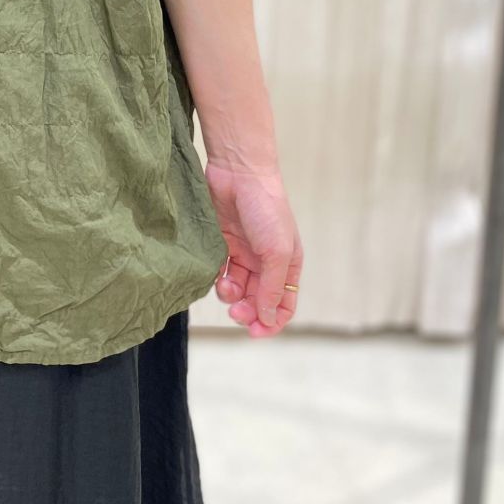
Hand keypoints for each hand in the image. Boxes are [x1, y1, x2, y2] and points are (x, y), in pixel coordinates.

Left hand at [204, 157, 302, 336]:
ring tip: (225, 286)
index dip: (271, 322)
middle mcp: (266, 261)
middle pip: (257, 300)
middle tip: (235, 313)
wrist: (238, 172)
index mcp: (287, 265)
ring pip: (236, 288)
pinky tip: (216, 273)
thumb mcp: (276, 252)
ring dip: (230, 296)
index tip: (254, 331)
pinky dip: (216, 278)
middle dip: (247, 311)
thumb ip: (272, 287)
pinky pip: (219, 271)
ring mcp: (243, 252)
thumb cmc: (266, 208)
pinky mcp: (222, 242)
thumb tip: (266, 317)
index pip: (283, 305)